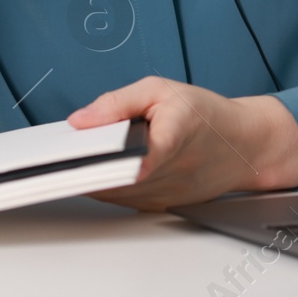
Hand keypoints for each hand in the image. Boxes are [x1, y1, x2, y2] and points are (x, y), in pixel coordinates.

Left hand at [66, 76, 297, 210]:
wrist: (245, 146)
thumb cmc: (206, 114)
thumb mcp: (161, 90)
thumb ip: (117, 103)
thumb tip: (79, 120)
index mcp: (167, 143)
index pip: (122, 161)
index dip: (90, 161)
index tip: (62, 155)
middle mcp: (164, 177)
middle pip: (106, 179)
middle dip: (77, 166)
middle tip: (52, 152)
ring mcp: (160, 197)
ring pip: (108, 193)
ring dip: (86, 177)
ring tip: (66, 157)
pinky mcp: (157, 206)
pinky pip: (119, 198)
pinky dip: (103, 184)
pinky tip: (93, 167)